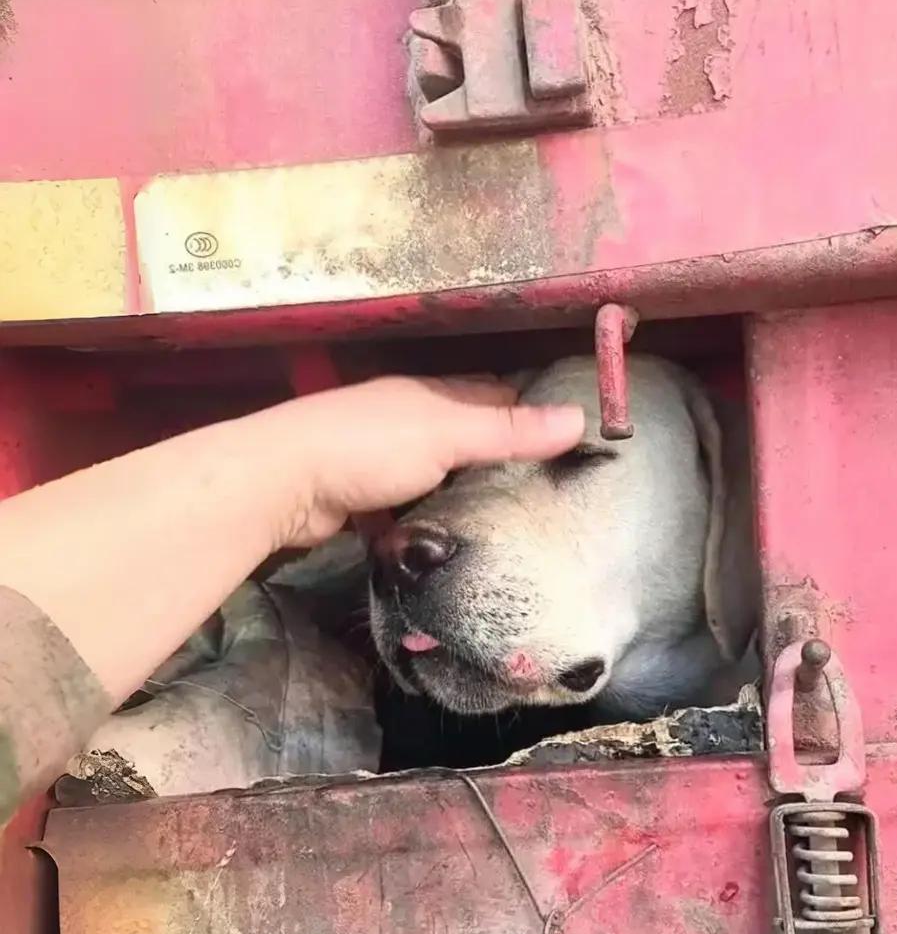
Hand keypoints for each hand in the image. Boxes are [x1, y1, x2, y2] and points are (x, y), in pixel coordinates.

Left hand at [256, 375, 586, 548]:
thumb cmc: (366, 448)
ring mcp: (381, 457)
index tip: (572, 441)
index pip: (494, 395)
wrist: (280, 482)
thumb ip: (509, 433)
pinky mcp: (362, 496)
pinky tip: (454, 539)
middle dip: (503, 454)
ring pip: (439, 472)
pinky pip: (410, 505)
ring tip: (514, 520)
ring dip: (468, 489)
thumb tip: (580, 420)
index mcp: (430, 394)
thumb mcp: (448, 437)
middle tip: (551, 490)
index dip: (532, 412)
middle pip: (467, 432)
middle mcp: (407, 418)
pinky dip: (431, 517)